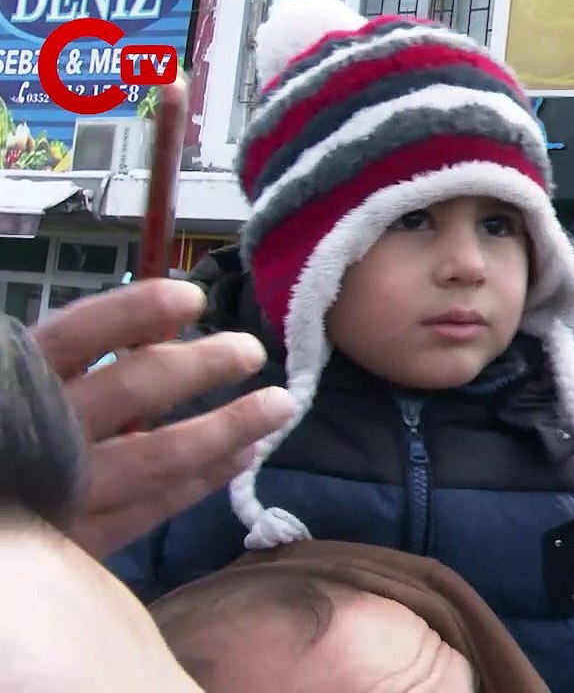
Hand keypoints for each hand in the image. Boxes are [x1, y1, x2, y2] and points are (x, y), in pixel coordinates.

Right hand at [33, 279, 295, 558]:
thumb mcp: (16, 384)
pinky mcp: (81, 541)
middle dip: (200, 366)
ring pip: (160, 455)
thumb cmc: (4, 432)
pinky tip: (244, 455)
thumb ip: (70, 361)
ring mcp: (64, 492)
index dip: (136, 311)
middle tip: (251, 351)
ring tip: (279, 405)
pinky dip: (204, 479)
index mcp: (15, 382)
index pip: (78, 335)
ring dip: (228, 427)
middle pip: (131, 389)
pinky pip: (156, 507)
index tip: (193, 299)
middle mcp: (42, 434)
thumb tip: (155, 328)